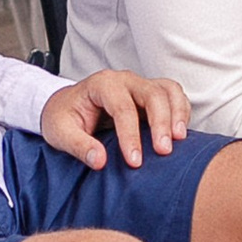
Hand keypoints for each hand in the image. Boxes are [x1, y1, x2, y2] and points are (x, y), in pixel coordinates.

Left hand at [42, 69, 189, 169]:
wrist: (64, 107)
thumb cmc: (62, 117)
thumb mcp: (60, 132)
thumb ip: (79, 146)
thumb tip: (100, 161)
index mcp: (102, 84)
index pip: (123, 108)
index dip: (130, 135)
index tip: (134, 161)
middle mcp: (125, 80)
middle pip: (152, 94)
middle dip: (161, 122)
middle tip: (163, 151)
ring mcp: (140, 85)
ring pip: (168, 91)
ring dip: (177, 114)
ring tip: (179, 139)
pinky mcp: (150, 95)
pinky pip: (174, 96)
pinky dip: (181, 112)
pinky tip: (180, 133)